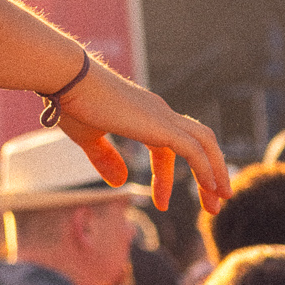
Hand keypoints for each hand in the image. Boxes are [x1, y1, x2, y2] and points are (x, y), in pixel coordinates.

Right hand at [56, 58, 228, 212]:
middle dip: (209, 174)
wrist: (67, 79)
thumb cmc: (72, 103)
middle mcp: (159, 112)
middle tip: (211, 205)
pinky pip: (194, 150)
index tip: (160, 203)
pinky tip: (209, 188)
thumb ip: (105, 159)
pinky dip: (206, 170)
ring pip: (205, 143)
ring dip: (215, 173)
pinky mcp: (160, 125)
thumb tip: (120, 183)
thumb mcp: (89, 138)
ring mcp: (162, 116)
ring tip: (217, 203)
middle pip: (198, 142)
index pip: (169, 146)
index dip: (165, 177)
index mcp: (144, 114)